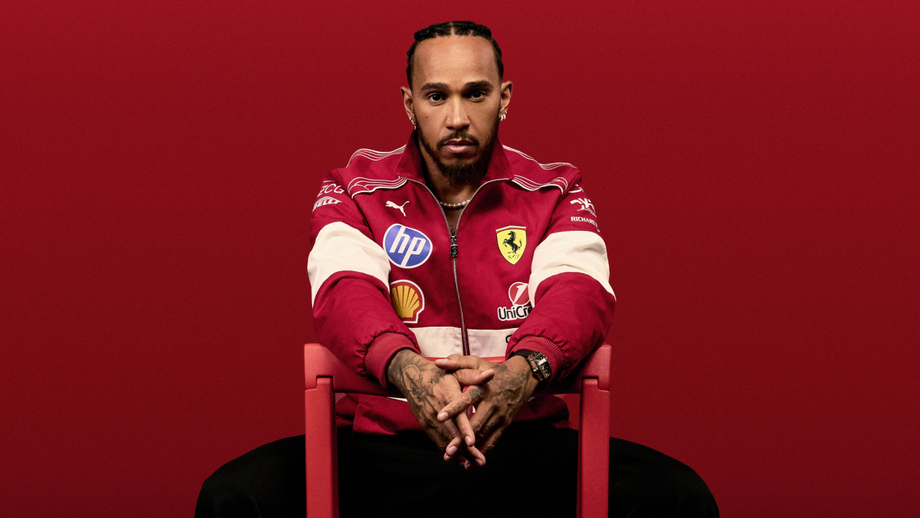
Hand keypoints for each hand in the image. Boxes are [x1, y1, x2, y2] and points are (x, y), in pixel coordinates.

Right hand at [387, 349, 493, 467]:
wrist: (414, 378)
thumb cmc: (440, 375)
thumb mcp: (457, 371)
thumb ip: (474, 376)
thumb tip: (491, 374)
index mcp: (448, 397)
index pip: (457, 416)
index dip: (464, 430)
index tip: (472, 442)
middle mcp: (438, 412)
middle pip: (453, 435)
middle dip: (467, 450)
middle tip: (481, 461)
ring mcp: (431, 421)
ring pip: (446, 442)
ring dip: (460, 454)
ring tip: (475, 463)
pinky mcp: (427, 426)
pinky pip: (439, 442)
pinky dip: (450, 451)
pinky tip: (462, 458)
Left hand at [434, 354, 538, 460]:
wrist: (522, 378)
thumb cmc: (493, 370)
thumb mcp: (476, 362)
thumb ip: (457, 362)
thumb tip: (438, 362)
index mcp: (482, 388)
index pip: (466, 399)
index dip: (453, 408)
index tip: (439, 416)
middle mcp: (492, 403)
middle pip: (475, 423)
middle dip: (461, 438)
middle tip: (447, 449)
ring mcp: (500, 415)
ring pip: (483, 435)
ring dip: (469, 448)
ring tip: (453, 457)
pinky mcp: (505, 424)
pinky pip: (493, 441)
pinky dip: (482, 452)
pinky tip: (471, 462)